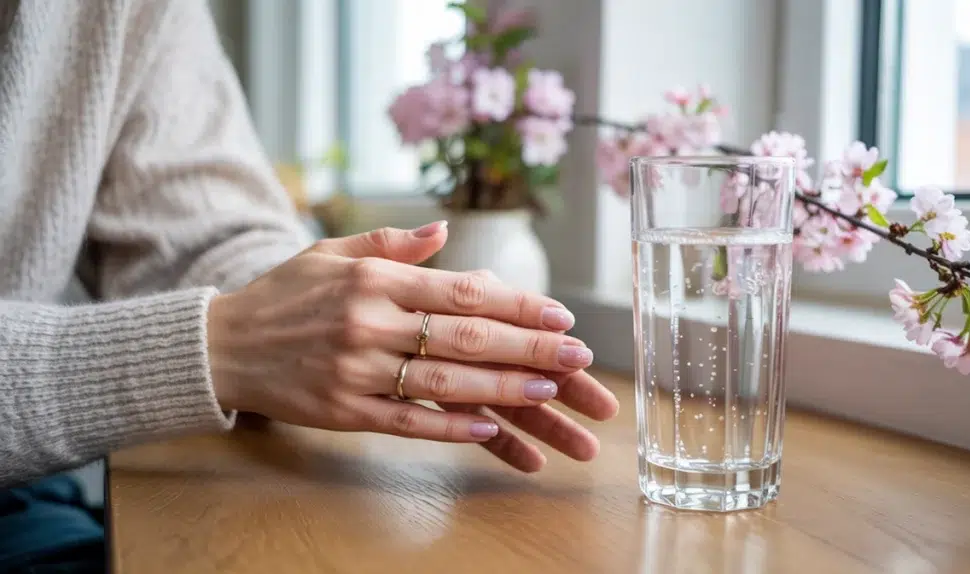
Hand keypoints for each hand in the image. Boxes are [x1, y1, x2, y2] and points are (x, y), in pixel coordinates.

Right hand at [207, 221, 618, 469]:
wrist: (221, 346)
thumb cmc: (285, 295)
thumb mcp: (330, 252)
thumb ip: (391, 243)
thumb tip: (445, 230)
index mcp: (373, 281)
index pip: (461, 293)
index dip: (516, 307)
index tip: (560, 317)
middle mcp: (368, 323)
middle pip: (464, 339)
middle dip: (528, 350)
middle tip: (577, 358)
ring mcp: (356, 371)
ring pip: (443, 384)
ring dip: (501, 390)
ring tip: (548, 393)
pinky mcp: (342, 412)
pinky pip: (406, 422)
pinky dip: (449, 428)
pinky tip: (489, 431)